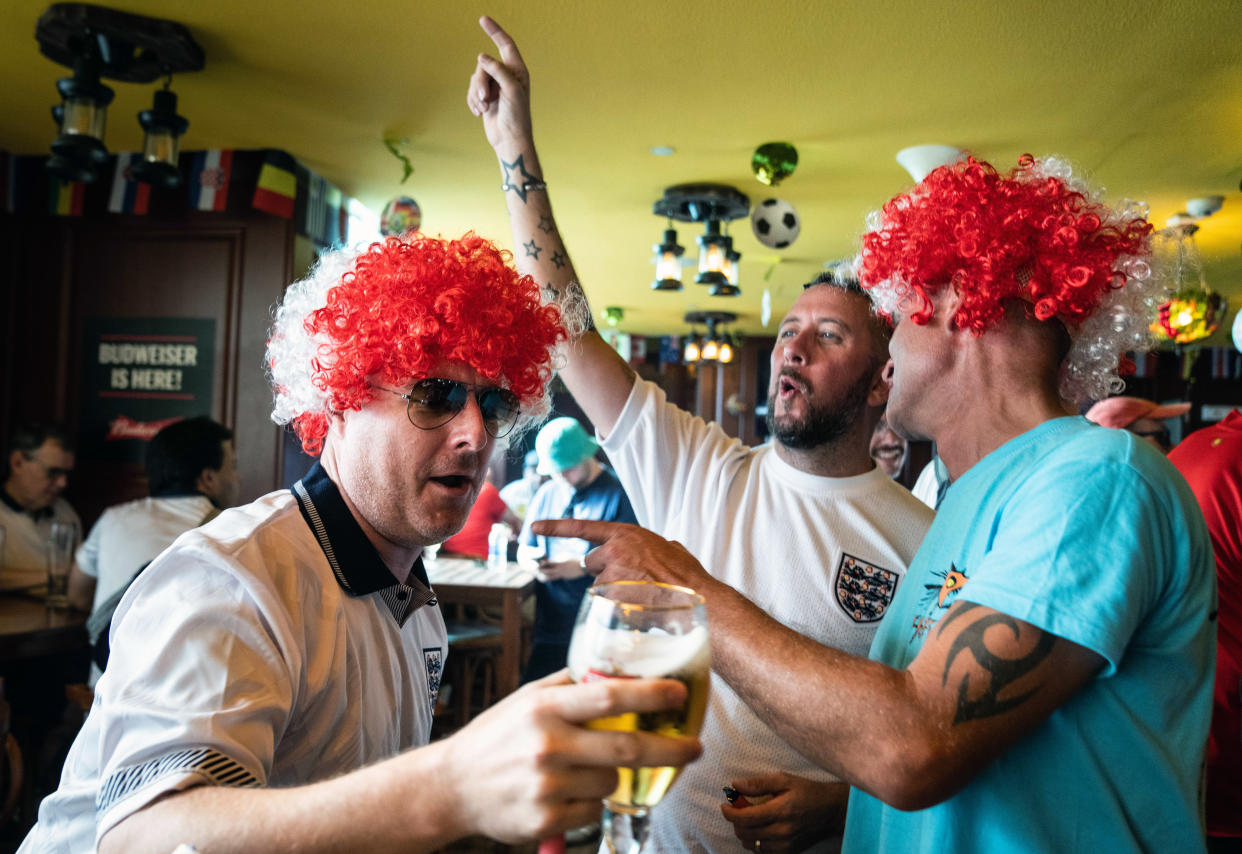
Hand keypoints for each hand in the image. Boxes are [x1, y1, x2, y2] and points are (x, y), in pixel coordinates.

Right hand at [438, 672, 700, 842]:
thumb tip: (617, 670)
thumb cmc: (497, 737)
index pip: (608, 697)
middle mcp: (547, 745)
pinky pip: (594, 810)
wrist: (453, 785)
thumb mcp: (527, 699)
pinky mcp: (545, 819)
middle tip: (694, 747)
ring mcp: (546, 786)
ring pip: (612, 782)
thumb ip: (569, 686)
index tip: (679, 693)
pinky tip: (569, 792)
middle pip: (626, 749)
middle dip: (670, 749)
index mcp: (545, 709)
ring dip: (613, 775)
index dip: (650, 695)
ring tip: (586, 768)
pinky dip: (592, 801)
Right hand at [466, 16, 533, 151]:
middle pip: (484, 65)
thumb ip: (498, 70)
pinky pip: (471, 91)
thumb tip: (482, 56)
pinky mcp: (484, 97)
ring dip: (476, 94)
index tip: (483, 19)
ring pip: (475, 78)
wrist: (509, 139)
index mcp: (517, 71)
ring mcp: (494, 86)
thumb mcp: (511, 90)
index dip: (495, 31)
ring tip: (483, 109)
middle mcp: (505, 76)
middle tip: (485, 99)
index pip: (505, 44)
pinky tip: (479, 113)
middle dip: (481, 82)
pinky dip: (472, 101)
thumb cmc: (516, 116)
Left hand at [530, 519, 723, 595]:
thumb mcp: (674, 551)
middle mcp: (614, 550)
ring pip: (600, 587)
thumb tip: (665, 550)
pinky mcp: (611, 597)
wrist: (697, 598)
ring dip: (614, 593)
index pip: (583, 528)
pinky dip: (617, 609)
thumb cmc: (689, 578)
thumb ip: (659, 547)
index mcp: (627, 534)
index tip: (534, 526)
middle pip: (592, 563)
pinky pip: (606, 605)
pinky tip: (639, 609)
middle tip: (631, 583)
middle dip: (605, 573)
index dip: (556, 526)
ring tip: (642, 598)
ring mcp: (611, 574)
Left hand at [721, 773, 848, 853]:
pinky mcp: (789, 852)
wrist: (831, 812)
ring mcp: (785, 845)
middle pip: (745, 833)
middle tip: (738, 810)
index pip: (745, 818)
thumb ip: (759, 783)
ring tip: (750, 820)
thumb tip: (735, 785)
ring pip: (752, 845)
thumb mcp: (784, 780)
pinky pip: (763, 852)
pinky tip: (760, 830)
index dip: (729, 813)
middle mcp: (782, 832)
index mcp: (780, 811)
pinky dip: (756, 842)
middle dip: (735, 822)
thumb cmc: (807, 792)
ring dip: (745, 833)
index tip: (724, 805)